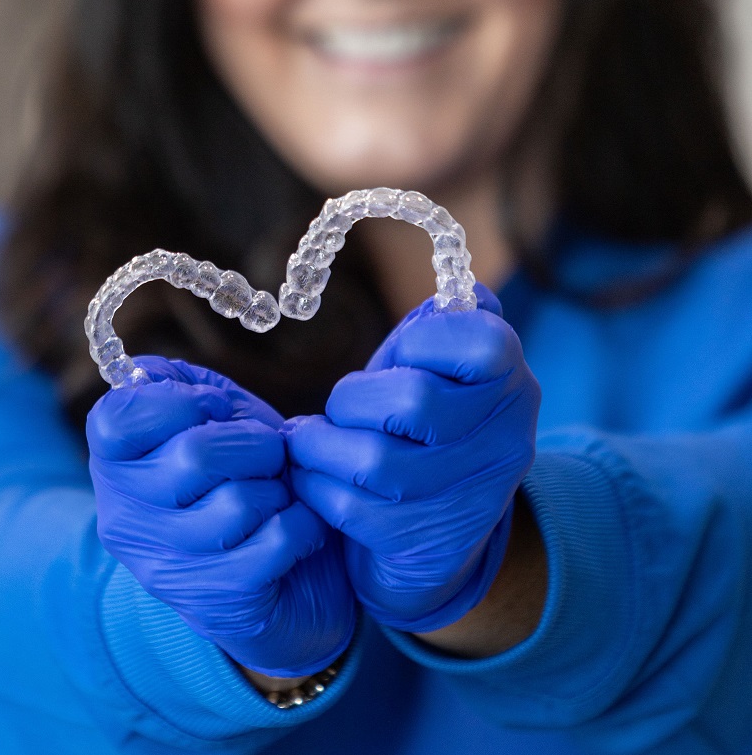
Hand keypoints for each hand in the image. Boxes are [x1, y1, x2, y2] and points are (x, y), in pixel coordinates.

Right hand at [87, 356, 355, 675]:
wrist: (280, 573)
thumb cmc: (241, 474)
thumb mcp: (210, 417)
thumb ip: (178, 386)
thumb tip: (150, 377)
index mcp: (114, 464)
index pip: (117, 420)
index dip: (179, 402)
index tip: (213, 411)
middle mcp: (125, 519)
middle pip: (194, 455)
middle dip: (253, 443)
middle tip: (267, 455)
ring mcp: (166, 567)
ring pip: (237, 503)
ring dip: (276, 488)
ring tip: (278, 494)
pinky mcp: (215, 602)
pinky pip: (275, 541)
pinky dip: (302, 524)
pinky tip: (297, 525)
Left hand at [285, 287, 539, 632]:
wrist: (437, 541)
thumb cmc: (422, 429)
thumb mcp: (436, 370)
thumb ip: (436, 327)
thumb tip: (452, 280)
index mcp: (511, 380)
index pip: (479, 342)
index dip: (419, 342)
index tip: (397, 357)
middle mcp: (507, 439)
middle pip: (412, 401)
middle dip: (352, 399)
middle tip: (338, 405)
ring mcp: (471, 497)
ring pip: (375, 461)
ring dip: (322, 446)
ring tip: (308, 439)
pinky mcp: (427, 541)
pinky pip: (351, 506)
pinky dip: (315, 486)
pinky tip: (312, 476)